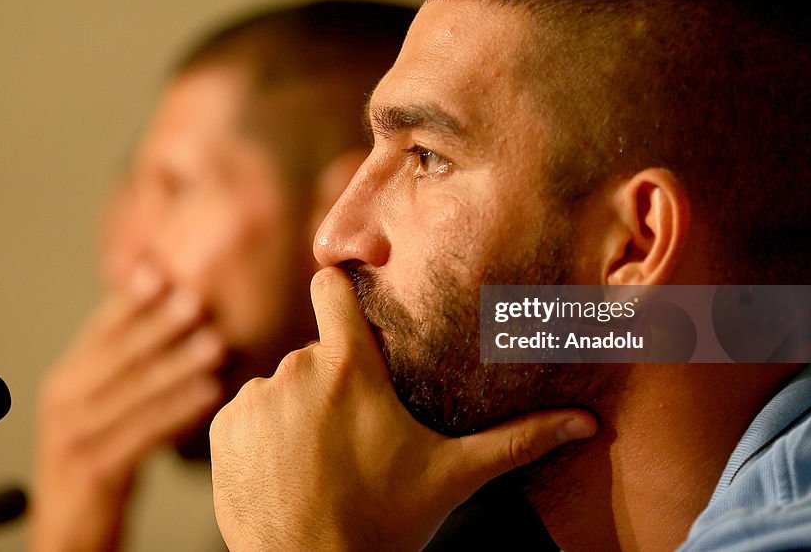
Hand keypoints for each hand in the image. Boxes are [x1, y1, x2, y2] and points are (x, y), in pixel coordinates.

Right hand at [31, 267, 225, 551]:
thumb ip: (127, 365)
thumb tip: (167, 312)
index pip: (98, 332)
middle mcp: (62, 404)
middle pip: (114, 358)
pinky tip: (209, 395)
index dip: (128, 302)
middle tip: (195, 301)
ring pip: (130, 395)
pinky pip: (140, 437)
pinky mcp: (93, 473)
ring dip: (174, 367)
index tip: (160, 272)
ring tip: (214, 345)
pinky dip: (176, 413)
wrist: (71, 529)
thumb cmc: (100, 459)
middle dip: (156, 327)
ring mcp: (73, 439)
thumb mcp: (105, 407)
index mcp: (66, 380)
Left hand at [210, 267, 596, 550]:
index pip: (331, 287)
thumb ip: (518, 440)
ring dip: (298, 410)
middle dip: (333, 382)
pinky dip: (264, 434)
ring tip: (321, 460)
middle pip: (317, 353)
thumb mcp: (454, 475)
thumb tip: (586, 424)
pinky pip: (248, 413)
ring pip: (282, 386)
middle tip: (355, 433)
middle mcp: (296, 370)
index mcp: (350, 367)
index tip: (350, 304)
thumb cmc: (386, 522)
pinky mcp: (224, 428)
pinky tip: (288, 470)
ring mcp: (255, 399)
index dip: (340, 290)